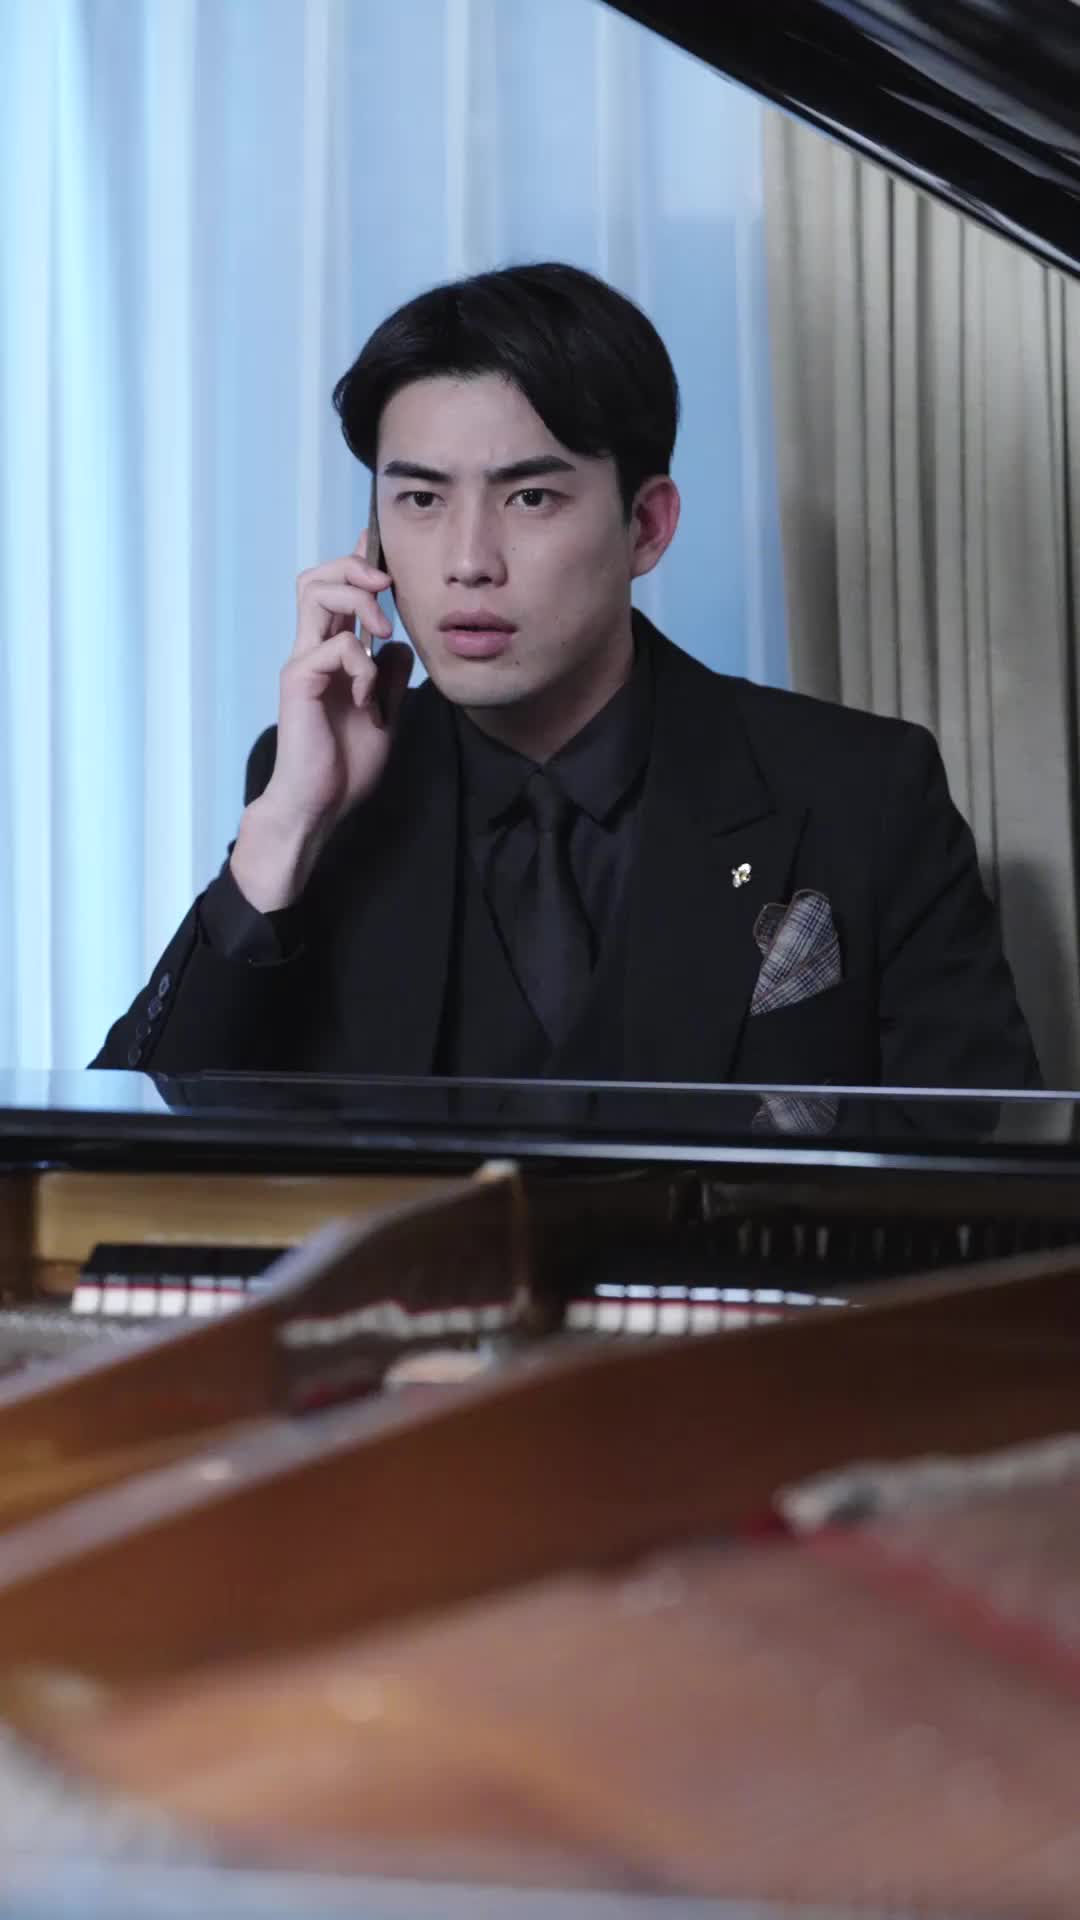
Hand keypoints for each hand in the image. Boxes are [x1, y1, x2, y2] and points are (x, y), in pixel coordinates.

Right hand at [230, 529, 413, 911]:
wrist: (320, 805)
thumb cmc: (345, 767)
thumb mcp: (384, 716)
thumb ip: (389, 680)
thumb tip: (398, 646)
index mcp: (331, 657)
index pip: (335, 594)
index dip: (355, 564)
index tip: (378, 546)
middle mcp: (312, 652)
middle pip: (317, 578)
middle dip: (353, 567)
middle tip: (385, 587)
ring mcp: (302, 662)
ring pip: (316, 593)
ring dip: (358, 600)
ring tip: (383, 631)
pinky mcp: (299, 680)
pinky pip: (337, 647)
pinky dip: (363, 666)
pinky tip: (367, 699)